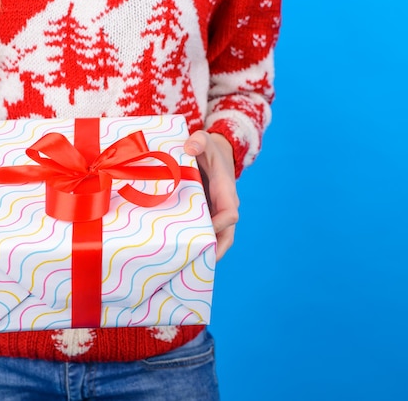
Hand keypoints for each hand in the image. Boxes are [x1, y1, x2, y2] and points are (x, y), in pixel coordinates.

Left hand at [184, 131, 238, 260]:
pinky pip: (204, 234)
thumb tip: (190, 148)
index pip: (230, 214)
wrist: (211, 154)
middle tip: (195, 262)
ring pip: (216, 239)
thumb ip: (199, 141)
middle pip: (226, 235)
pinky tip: (179, 256)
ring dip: (204, 252)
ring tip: (186, 267)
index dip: (220, 225)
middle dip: (214, 249)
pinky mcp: (205, 217)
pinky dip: (196, 245)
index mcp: (226, 191)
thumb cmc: (208, 149)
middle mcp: (223, 207)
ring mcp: (214, 214)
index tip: (206, 231)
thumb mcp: (204, 140)